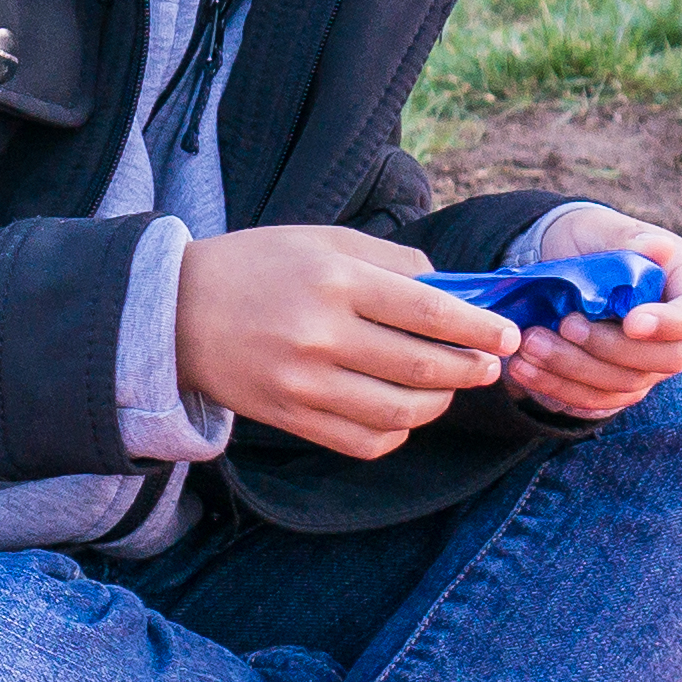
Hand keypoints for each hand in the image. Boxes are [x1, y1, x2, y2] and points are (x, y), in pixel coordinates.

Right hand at [172, 225, 518, 462]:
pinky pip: (364, 441)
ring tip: (448, 387)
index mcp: (332, 280)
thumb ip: (392, 260)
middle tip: (490, 365)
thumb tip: (454, 291)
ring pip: (401, 412)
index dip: (478, 328)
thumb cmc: (256, 266)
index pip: (428, 310)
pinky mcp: (290, 418)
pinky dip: (397, 433)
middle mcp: (319, 334)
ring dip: (440, 402)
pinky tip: (403, 414)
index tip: (506, 335)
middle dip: (471, 368)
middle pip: (422, 366)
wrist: (174, 314)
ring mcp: (303, 384)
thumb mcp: (321, 240)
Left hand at [501, 209, 681, 420]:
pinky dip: (558, 387)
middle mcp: (676, 334)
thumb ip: (631, 240)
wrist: (560, 261)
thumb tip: (660, 248)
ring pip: (625, 385)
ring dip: (575, 370)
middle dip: (610, 348)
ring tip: (531, 344)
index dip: (672, 325)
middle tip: (566, 324)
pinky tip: (524, 369)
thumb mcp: (605, 229)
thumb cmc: (591, 239)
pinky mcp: (614, 384)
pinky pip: (595, 400)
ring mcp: (647, 364)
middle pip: (666, 360)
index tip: (632, 321)